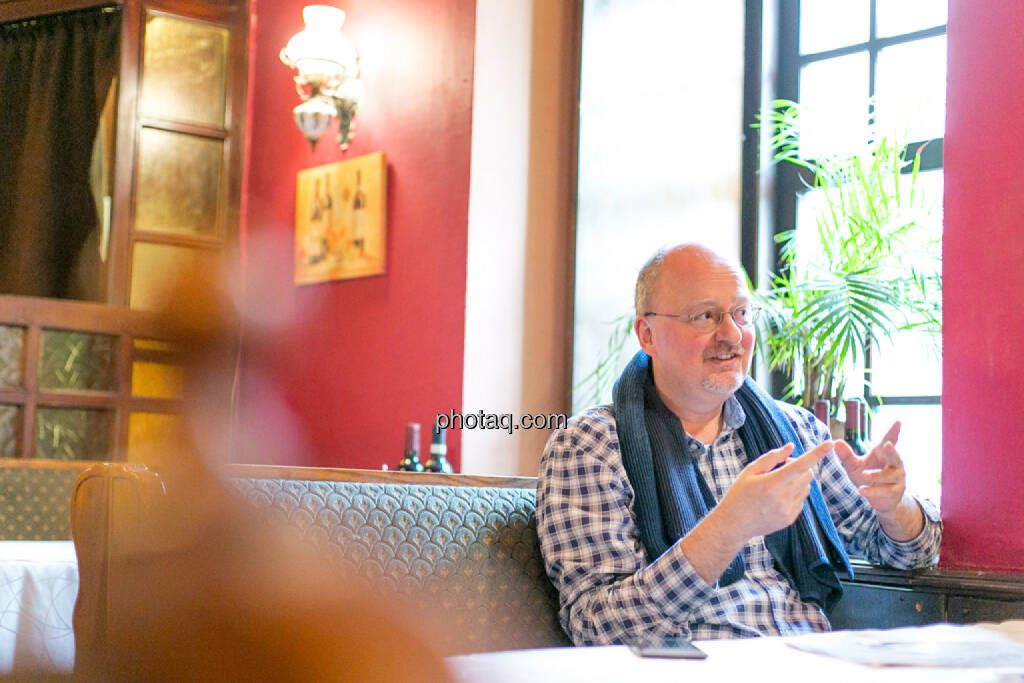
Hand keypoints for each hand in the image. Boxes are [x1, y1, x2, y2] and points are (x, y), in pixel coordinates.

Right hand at [716, 440, 832, 540]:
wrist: (735, 524)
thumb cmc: (740, 493)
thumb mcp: (750, 471)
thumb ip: (772, 457)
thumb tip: (791, 447)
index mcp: (772, 483)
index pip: (800, 465)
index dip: (816, 453)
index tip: (829, 444)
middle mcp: (783, 497)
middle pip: (807, 475)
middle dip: (800, 467)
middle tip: (783, 466)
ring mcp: (788, 510)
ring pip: (806, 487)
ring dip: (798, 481)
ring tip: (778, 483)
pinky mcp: (790, 519)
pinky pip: (801, 500)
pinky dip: (794, 494)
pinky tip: (777, 498)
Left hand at [834, 421, 905, 513]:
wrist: (880, 500)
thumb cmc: (868, 478)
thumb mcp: (854, 466)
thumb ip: (846, 455)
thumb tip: (835, 441)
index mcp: (883, 454)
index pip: (890, 441)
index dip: (894, 432)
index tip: (898, 422)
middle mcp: (895, 464)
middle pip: (894, 456)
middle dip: (891, 451)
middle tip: (887, 445)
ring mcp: (898, 478)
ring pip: (888, 475)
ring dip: (876, 475)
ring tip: (863, 475)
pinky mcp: (896, 492)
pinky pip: (885, 490)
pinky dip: (873, 490)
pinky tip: (861, 490)